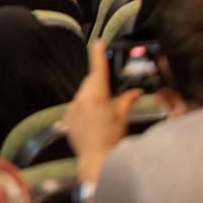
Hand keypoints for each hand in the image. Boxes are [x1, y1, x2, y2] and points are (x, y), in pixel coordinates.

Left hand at [66, 40, 141, 180]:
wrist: (95, 159)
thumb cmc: (113, 138)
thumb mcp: (122, 118)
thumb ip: (126, 100)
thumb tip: (136, 90)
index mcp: (96, 97)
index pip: (98, 71)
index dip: (98, 56)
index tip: (98, 43)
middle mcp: (81, 99)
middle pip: (90, 83)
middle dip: (99, 83)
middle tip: (110, 92)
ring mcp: (71, 109)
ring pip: (83, 94)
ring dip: (92, 97)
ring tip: (102, 111)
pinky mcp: (66, 118)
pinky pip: (77, 107)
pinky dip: (85, 108)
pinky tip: (93, 121)